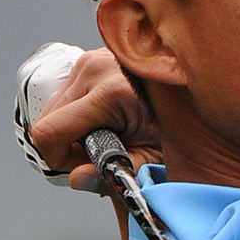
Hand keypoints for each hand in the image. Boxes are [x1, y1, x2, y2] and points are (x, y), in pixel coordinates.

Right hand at [15, 42, 161, 192]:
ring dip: (71, 130)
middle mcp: (94, 69)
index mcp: (110, 92)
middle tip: (102, 152)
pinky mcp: (88, 60)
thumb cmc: (176, 125)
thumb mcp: (150, 157)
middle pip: (46, 122)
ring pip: (52, 110)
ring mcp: (89, 60)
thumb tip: (76, 179)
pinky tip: (104, 121)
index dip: (60, 160)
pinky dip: (76, 116)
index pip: (49, 132)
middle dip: (67, 146)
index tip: (85, 166)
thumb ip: (111, 173)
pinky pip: (64, 97)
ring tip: (107, 134)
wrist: (192, 93)